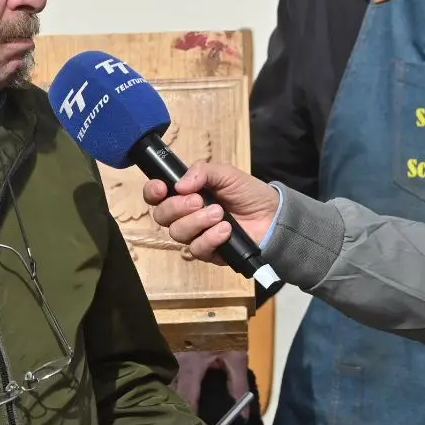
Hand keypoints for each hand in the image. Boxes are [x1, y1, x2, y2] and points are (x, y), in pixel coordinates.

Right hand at [143, 162, 278, 261]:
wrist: (272, 215)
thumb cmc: (247, 192)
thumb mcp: (226, 174)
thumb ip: (203, 172)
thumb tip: (179, 185)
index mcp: (185, 193)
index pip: (156, 195)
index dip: (152, 192)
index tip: (161, 188)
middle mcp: (185, 215)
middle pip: (161, 216)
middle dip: (177, 207)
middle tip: (198, 200)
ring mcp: (195, 235)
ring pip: (177, 233)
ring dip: (197, 221)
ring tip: (219, 213)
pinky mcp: (208, 252)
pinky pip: (196, 249)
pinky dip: (210, 238)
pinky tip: (225, 230)